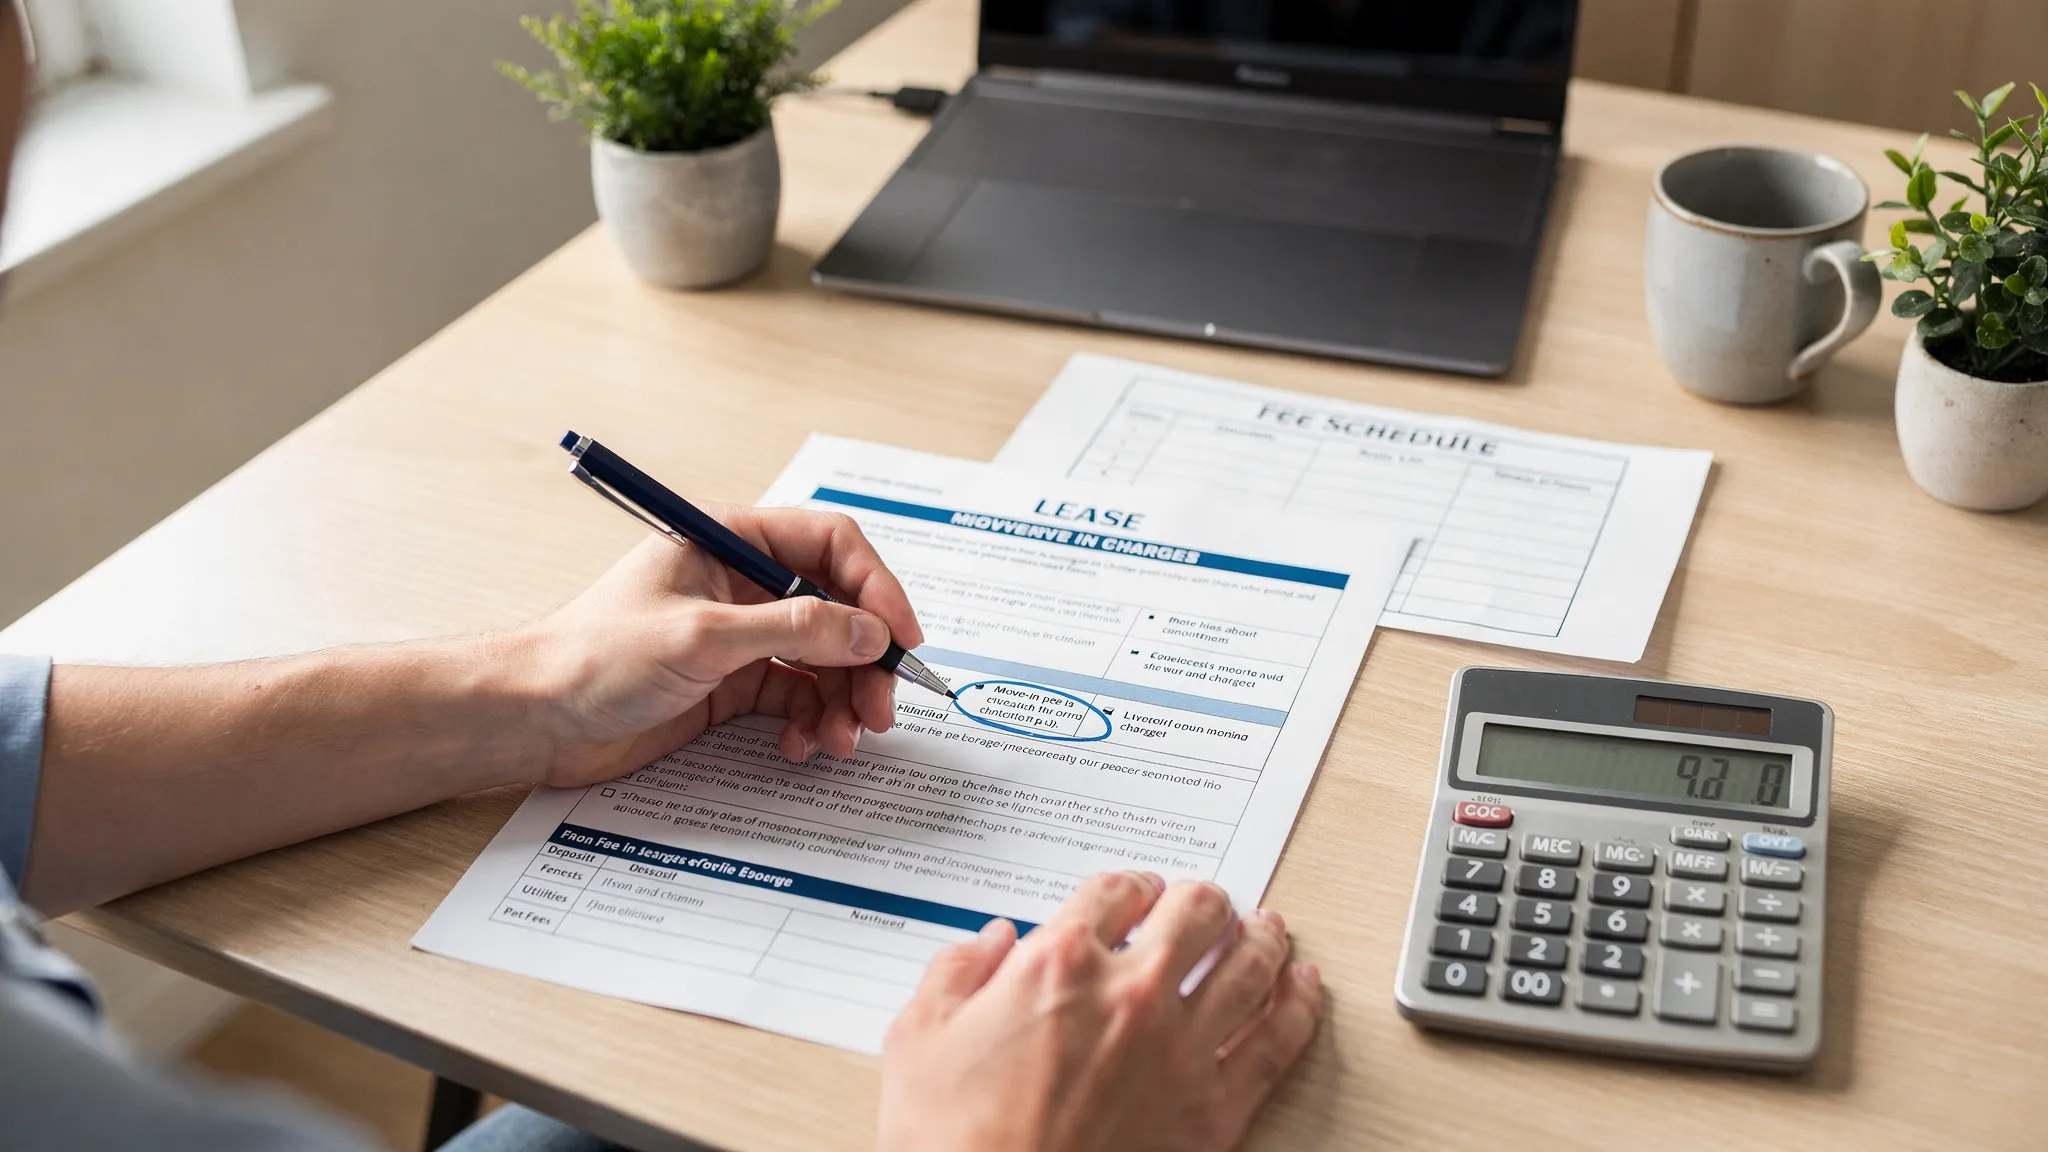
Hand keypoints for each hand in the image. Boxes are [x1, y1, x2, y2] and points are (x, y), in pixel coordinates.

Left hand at [512, 505, 924, 785]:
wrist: (534, 719)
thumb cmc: (593, 657)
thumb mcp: (701, 637)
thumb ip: (792, 629)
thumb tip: (868, 631)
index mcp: (731, 540)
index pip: (830, 544)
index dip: (876, 587)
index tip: (901, 638)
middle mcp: (742, 583)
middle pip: (838, 608)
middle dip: (865, 660)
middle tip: (880, 709)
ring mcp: (740, 636)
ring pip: (823, 660)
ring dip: (842, 700)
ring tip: (841, 740)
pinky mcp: (731, 685)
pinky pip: (796, 698)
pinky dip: (810, 723)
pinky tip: (801, 748)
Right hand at [878, 873, 1324, 1151]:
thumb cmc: (952, 1143)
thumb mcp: (917, 1039)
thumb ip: (955, 974)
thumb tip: (989, 942)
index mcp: (1059, 965)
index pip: (1113, 892)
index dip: (1127, 885)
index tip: (1133, 893)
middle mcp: (1130, 996)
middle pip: (1196, 914)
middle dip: (1203, 900)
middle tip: (1206, 903)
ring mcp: (1180, 1052)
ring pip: (1250, 966)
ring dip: (1263, 937)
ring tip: (1270, 929)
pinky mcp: (1213, 1112)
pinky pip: (1277, 1044)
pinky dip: (1299, 1007)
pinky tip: (1304, 990)